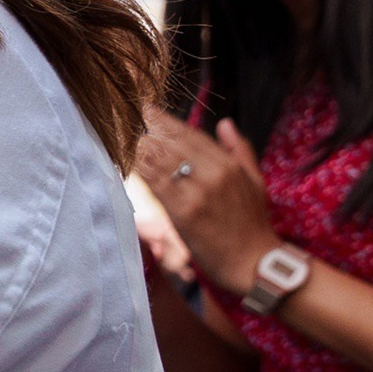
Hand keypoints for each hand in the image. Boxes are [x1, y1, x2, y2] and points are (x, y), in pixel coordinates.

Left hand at [134, 107, 277, 290]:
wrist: (254, 262)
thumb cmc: (253, 224)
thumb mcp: (255, 180)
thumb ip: (240, 149)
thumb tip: (224, 122)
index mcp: (228, 164)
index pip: (190, 134)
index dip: (164, 120)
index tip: (145, 109)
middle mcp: (213, 173)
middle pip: (171, 143)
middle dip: (145, 129)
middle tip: (123, 117)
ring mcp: (197, 193)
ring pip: (160, 161)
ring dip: (137, 146)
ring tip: (117, 133)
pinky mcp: (183, 213)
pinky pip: (156, 185)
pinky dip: (140, 170)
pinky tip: (125, 159)